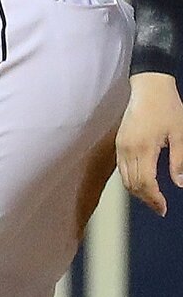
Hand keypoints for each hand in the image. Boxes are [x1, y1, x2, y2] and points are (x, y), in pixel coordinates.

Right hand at [117, 72, 182, 215]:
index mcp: (144, 148)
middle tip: (161, 208)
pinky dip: (131, 180)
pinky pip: (121, 168)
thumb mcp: (180, 134)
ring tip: (153, 198)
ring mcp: (121, 146)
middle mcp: (128, 149)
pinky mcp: (119, 142)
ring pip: (124, 178)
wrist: (148, 87)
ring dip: (138, 191)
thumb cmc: (168, 108)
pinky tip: (143, 182)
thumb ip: (179, 160)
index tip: (164, 209)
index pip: (146, 182)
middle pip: (133, 184)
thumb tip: (180, 183)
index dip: (154, 198)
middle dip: (146, 199)